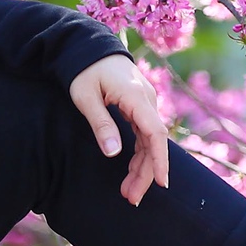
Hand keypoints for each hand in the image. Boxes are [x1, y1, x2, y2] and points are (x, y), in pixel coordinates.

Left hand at [69, 53, 169, 205]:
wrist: (88, 47)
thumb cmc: (84, 70)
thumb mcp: (85, 97)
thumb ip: (100, 124)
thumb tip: (113, 153)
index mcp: (135, 96)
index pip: (154, 133)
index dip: (159, 160)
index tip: (161, 183)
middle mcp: (146, 99)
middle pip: (154, 142)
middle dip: (146, 172)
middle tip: (132, 198)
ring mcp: (145, 102)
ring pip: (150, 141)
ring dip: (142, 167)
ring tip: (129, 193)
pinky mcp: (139, 106)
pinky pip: (145, 134)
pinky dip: (140, 154)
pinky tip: (132, 171)